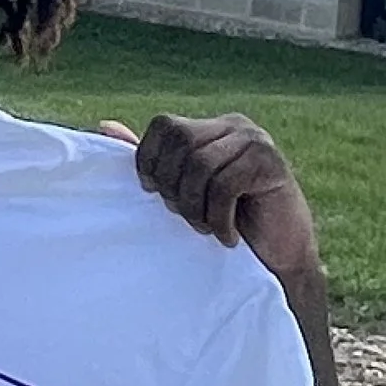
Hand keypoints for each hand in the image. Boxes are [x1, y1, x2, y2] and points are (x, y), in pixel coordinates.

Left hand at [125, 111, 320, 285]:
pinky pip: (226, 185)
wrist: (280, 261)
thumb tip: (105, 126)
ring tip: (207, 229)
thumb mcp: (184, 192)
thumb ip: (153, 161)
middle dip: (173, 188)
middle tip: (186, 218)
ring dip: (195, 207)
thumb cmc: (229, 224)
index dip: (150, 161)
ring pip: (201, 164)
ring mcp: (256, 141)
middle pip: (180, 142)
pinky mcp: (272, 164)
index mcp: (212, 127)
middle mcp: (235, 126)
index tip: (155, 195)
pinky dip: (219, 218)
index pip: (164, 125)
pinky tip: (228, 236)